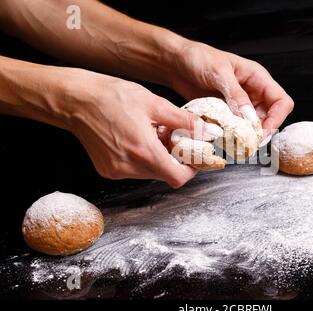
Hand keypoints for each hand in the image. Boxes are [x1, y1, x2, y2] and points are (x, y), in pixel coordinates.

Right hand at [63, 70, 211, 187]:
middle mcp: (129, 166)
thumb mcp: (154, 103)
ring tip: (153, 135)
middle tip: (173, 138)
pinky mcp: (107, 170)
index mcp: (143, 150)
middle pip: (165, 175)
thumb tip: (205, 131)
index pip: (178, 178)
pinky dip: (142, 159)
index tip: (193, 157)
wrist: (75, 100)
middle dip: (174, 159)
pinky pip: (134, 171)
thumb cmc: (111, 97)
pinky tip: (138, 139)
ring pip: (150, 173)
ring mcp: (116, 171)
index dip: (191, 170)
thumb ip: (183, 121)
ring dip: (158, 159)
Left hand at [169, 41, 293, 134]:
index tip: (262, 132)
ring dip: (247, 136)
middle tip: (248, 143)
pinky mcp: (226, 112)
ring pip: (253, 125)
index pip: (281, 101)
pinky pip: (236, 127)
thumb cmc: (198, 58)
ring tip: (236, 144)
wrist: (175, 63)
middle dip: (261, 131)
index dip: (277, 118)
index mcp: (257, 77)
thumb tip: (250, 117)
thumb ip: (236, 94)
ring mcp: (239, 103)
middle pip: (270, 117)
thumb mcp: (219, 73)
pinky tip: (224, 139)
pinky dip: (232, 135)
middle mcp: (252, 91)